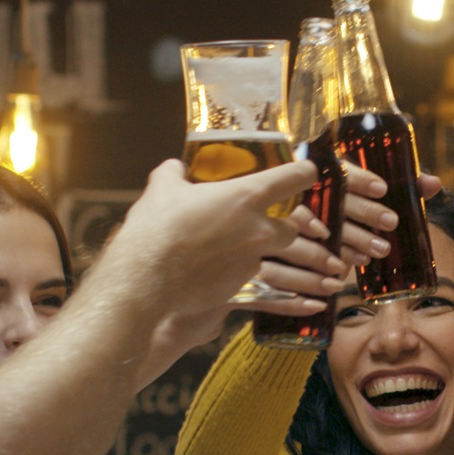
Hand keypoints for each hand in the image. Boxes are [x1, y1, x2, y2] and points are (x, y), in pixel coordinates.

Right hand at [100, 158, 316, 317]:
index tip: (306, 172)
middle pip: (295, 225)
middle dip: (286, 224)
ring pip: (278, 255)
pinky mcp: (243, 286)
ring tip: (246, 250)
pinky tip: (227, 273)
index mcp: (247, 196)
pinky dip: (247, 273)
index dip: (305, 172)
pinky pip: (259, 280)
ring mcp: (254, 260)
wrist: (147, 278)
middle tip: (267, 221)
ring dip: (270, 251)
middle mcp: (260, 228)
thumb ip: (176, 173)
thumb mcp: (162, 187)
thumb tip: (177, 168)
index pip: (295, 178)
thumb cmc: (157, 227)